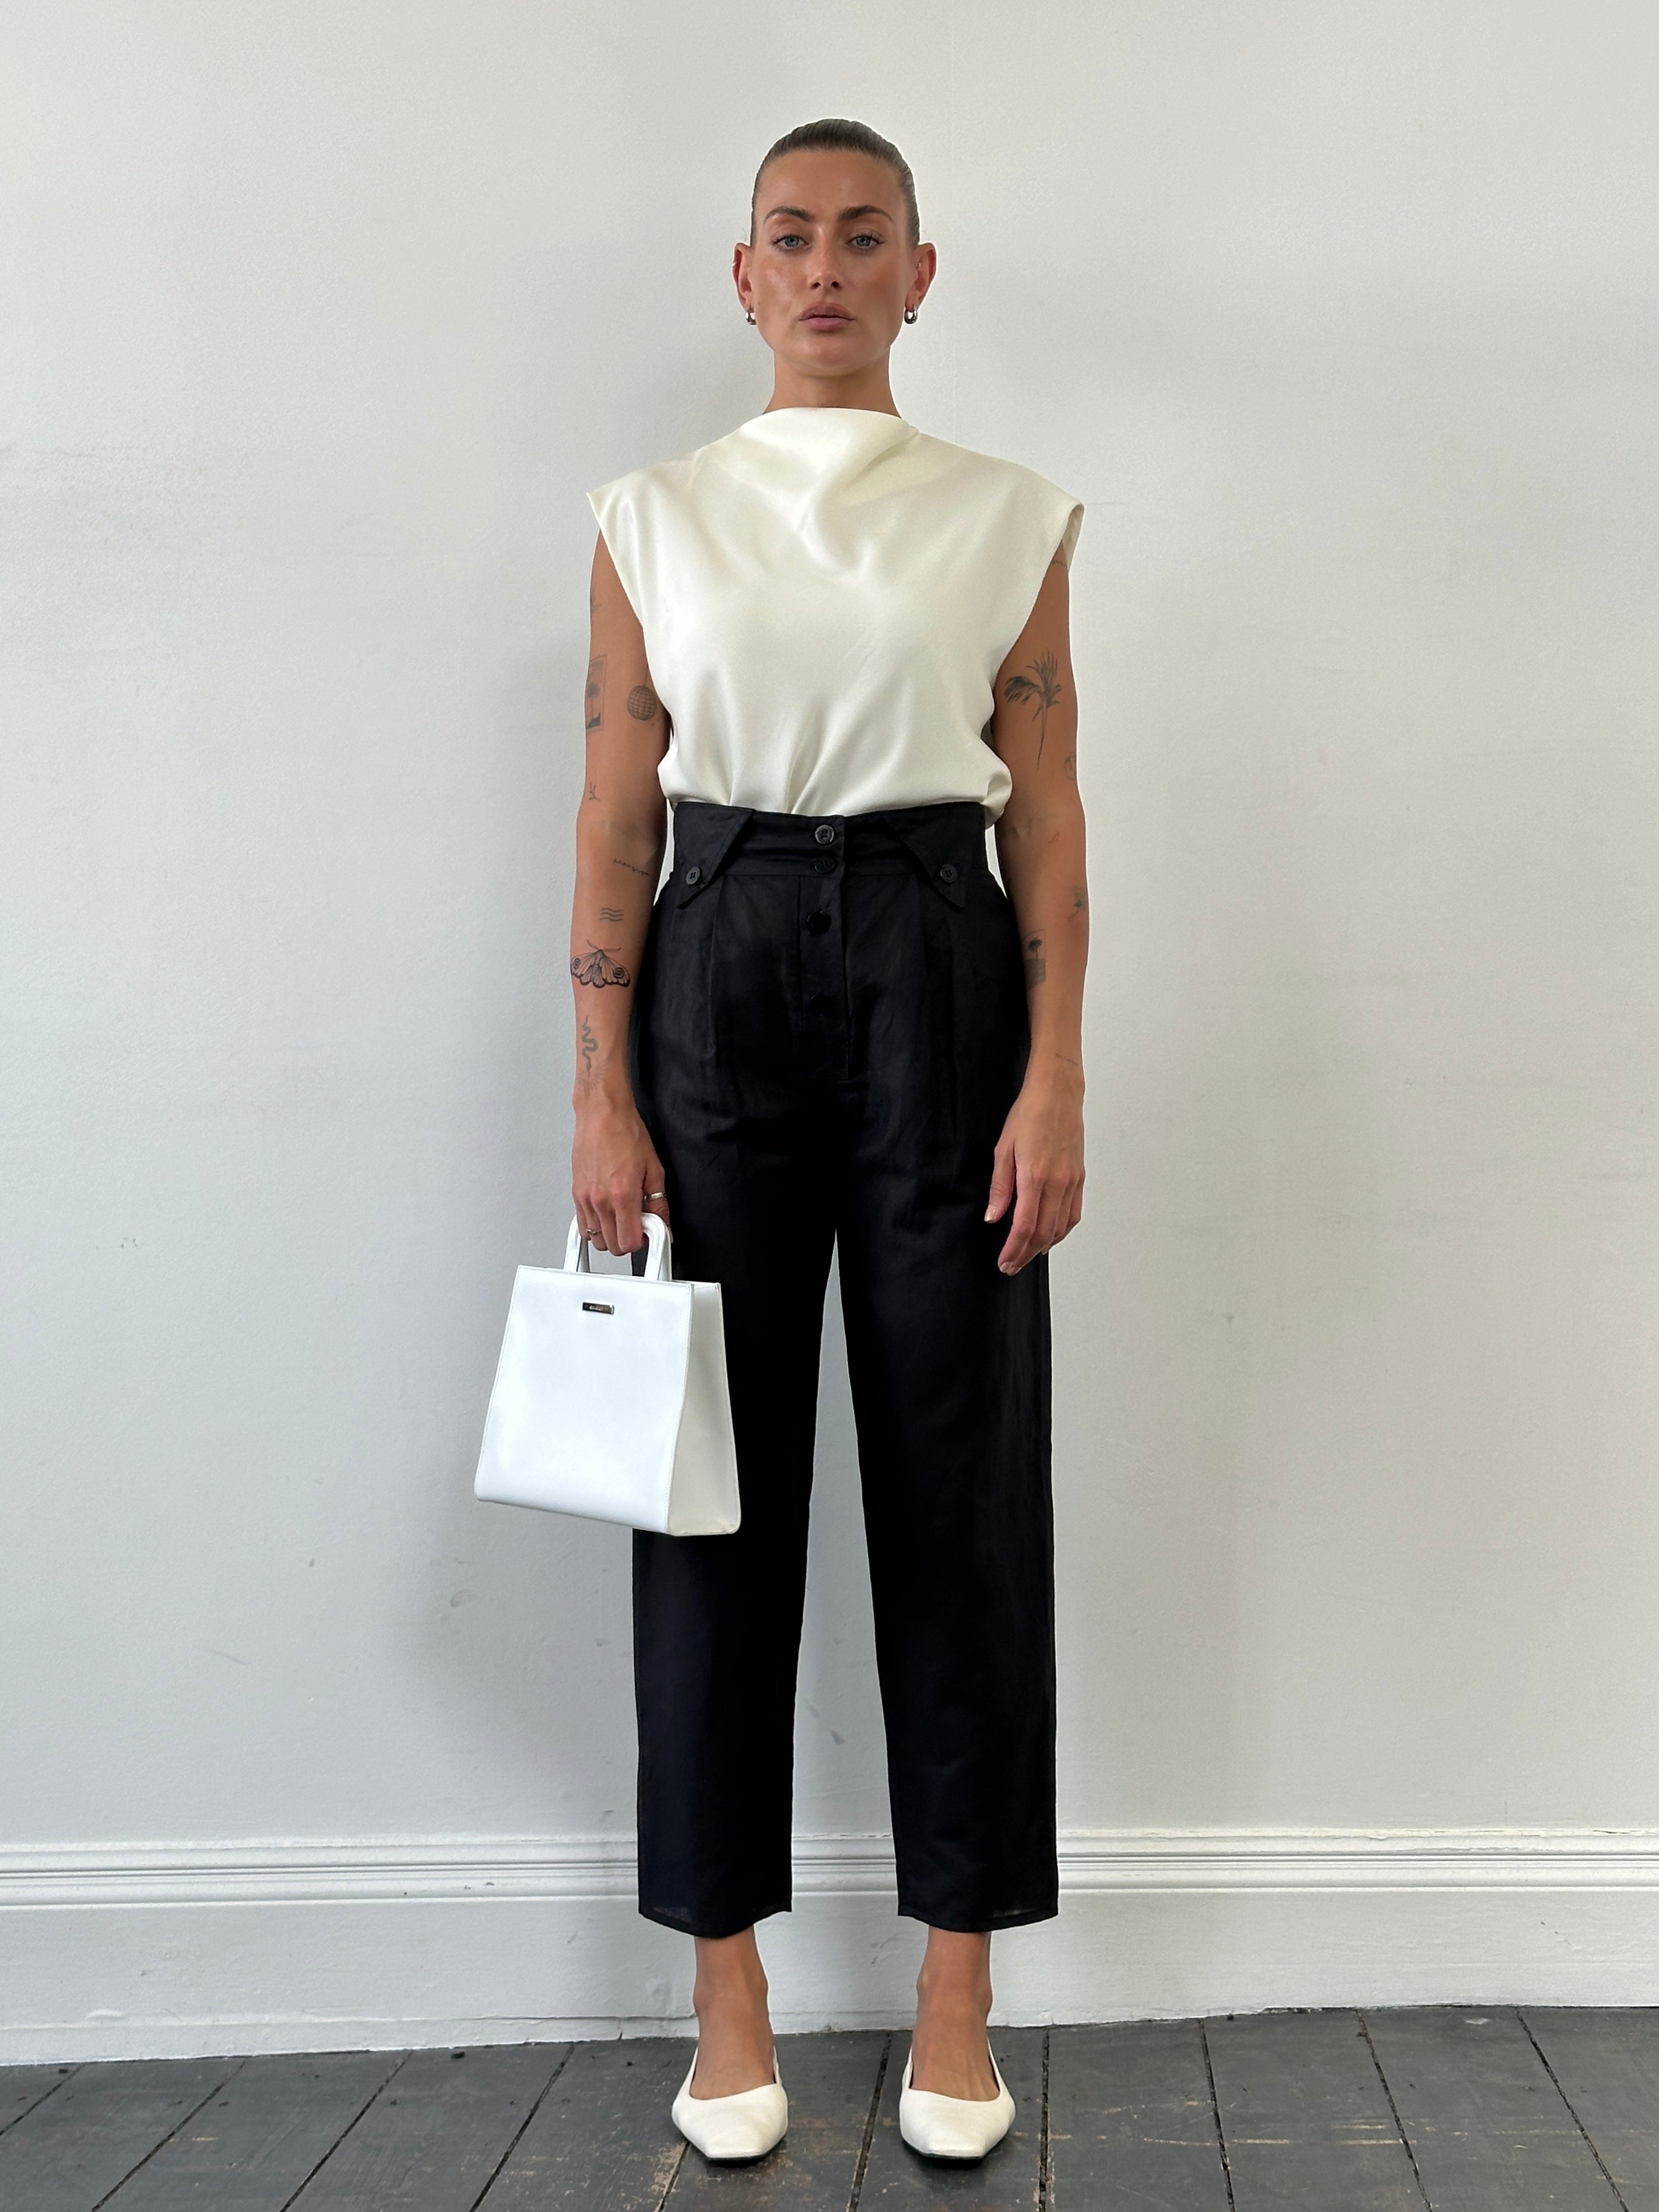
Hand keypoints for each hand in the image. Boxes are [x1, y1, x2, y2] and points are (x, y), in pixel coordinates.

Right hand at [572, 1089, 669, 1255]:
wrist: (602, 1114)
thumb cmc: (625, 1133)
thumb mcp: (653, 1168)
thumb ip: (658, 1202)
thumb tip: (662, 1223)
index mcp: (622, 1195)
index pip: (628, 1242)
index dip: (641, 1242)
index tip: (647, 1232)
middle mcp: (600, 1200)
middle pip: (612, 1246)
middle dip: (627, 1241)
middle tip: (637, 1223)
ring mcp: (585, 1198)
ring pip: (596, 1239)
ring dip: (611, 1234)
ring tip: (622, 1216)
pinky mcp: (576, 1193)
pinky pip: (583, 1225)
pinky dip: (596, 1226)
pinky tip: (607, 1212)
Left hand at [984, 1074, 1083, 1274]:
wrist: (1058, 1094)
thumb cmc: (1028, 1115)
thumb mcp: (1003, 1149)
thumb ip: (1000, 1187)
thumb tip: (993, 1218)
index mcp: (1035, 1176)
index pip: (1025, 1226)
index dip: (1014, 1249)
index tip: (1003, 1262)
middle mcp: (1057, 1183)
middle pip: (1044, 1233)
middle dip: (1026, 1254)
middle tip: (1011, 1266)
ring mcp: (1072, 1181)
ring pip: (1061, 1227)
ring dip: (1044, 1247)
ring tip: (1026, 1256)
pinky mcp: (1079, 1177)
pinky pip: (1073, 1214)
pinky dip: (1061, 1231)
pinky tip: (1049, 1236)